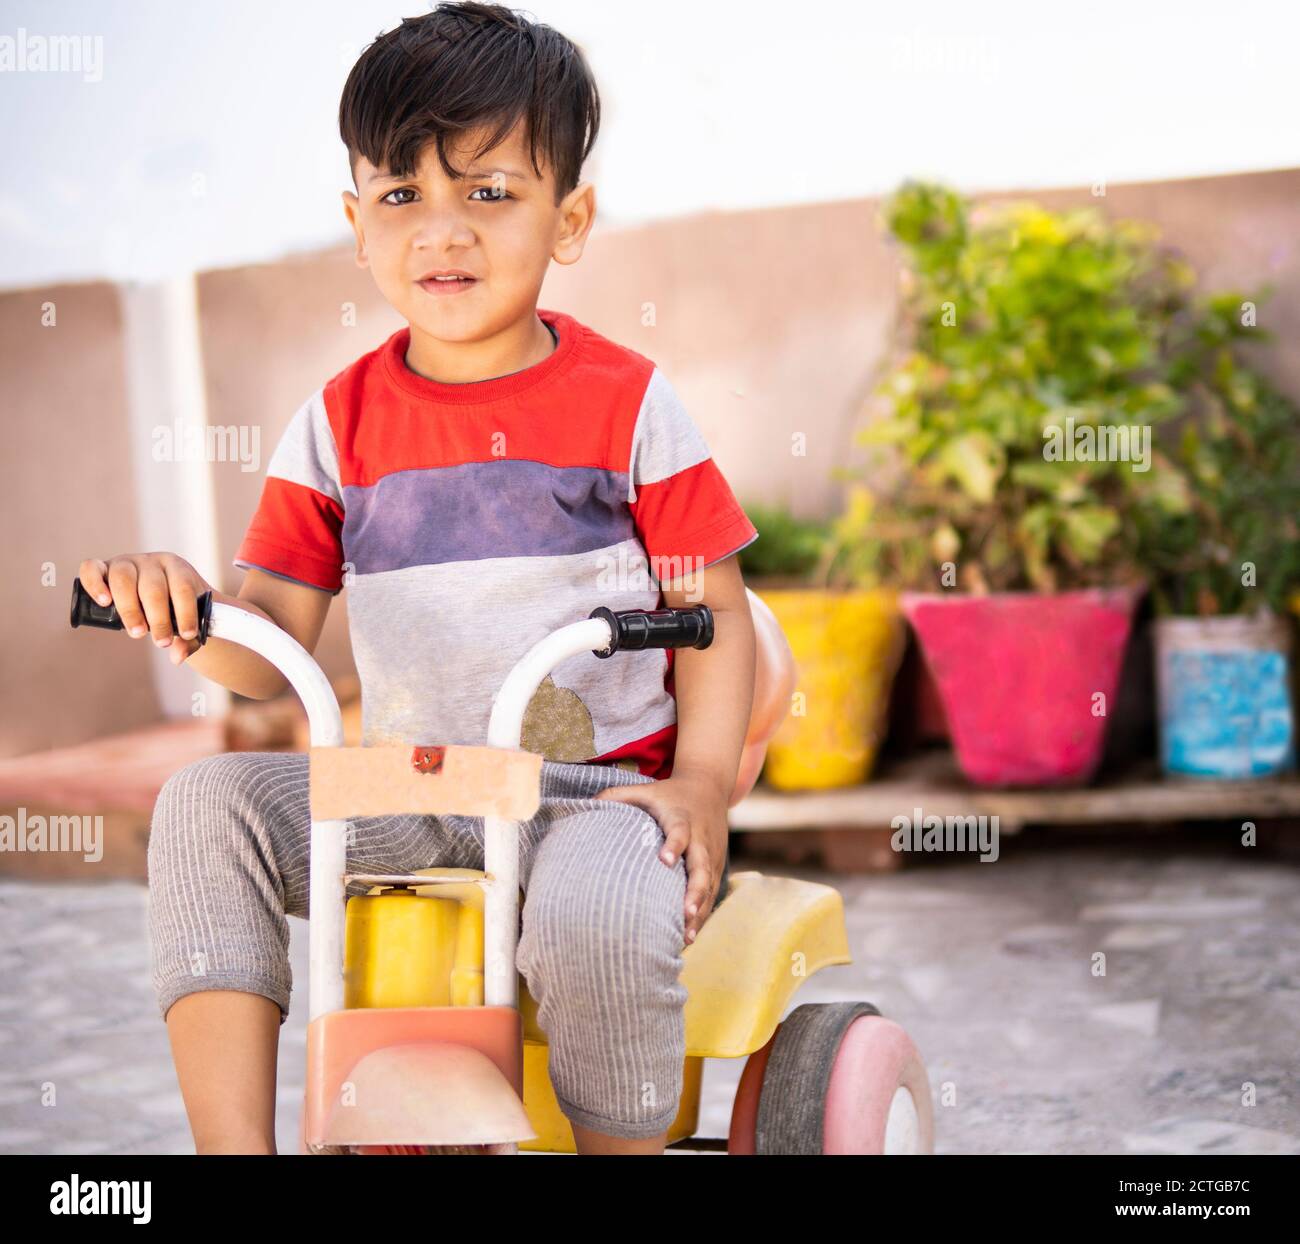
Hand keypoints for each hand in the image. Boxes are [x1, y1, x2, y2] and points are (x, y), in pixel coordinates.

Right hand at [78, 552, 210, 666]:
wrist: (159, 592)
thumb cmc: (176, 607)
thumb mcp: (188, 621)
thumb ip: (188, 640)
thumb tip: (177, 656)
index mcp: (177, 568)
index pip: (183, 587)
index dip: (186, 612)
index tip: (187, 634)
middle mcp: (151, 562)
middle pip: (153, 587)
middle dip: (158, 618)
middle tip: (162, 642)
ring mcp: (126, 562)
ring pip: (124, 580)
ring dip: (130, 610)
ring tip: (137, 632)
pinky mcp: (103, 567)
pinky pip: (91, 569)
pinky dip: (95, 584)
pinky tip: (104, 603)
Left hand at [595, 771, 729, 945]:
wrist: (709, 786)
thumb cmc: (668, 793)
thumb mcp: (644, 789)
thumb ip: (616, 796)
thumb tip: (585, 805)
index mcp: (681, 818)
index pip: (679, 832)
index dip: (673, 845)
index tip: (665, 861)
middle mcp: (700, 838)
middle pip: (701, 866)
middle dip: (695, 891)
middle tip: (685, 913)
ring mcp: (711, 854)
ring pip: (709, 885)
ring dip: (699, 911)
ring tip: (686, 938)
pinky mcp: (717, 865)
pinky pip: (711, 892)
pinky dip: (703, 914)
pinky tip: (688, 936)